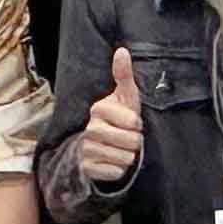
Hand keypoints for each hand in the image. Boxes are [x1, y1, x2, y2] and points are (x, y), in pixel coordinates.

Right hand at [76, 46, 143, 186]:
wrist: (102, 145)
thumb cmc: (120, 118)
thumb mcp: (126, 96)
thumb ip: (124, 74)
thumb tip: (122, 50)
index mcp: (98, 109)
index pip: (133, 121)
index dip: (137, 124)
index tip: (131, 122)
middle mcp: (89, 129)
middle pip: (130, 142)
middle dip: (134, 142)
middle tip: (127, 137)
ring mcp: (85, 149)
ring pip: (124, 158)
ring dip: (127, 156)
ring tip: (120, 149)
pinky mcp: (86, 168)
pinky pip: (115, 172)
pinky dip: (118, 170)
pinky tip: (112, 161)